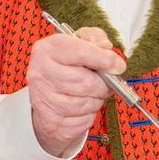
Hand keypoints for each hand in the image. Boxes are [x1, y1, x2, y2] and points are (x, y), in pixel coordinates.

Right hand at [28, 25, 122, 156]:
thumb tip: (105, 48)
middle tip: (105, 84)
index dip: (106, 60)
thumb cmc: (65, 68)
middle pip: (87, 83)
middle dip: (103, 85)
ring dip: (96, 101)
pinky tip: (80, 108)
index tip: (118, 66)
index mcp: (47, 50)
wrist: (45, 98)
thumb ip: (93, 38)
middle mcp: (41, 73)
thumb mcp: (77, 44)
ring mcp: (43, 99)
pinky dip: (88, 115)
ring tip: (90, 94)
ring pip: (87, 104)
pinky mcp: (49, 121)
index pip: (82, 52)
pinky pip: (83, 121)